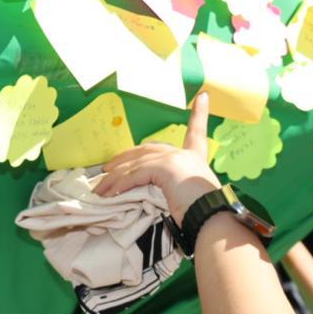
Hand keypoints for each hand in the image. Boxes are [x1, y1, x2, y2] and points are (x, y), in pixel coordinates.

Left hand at [96, 93, 219, 224]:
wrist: (211, 216)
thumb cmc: (205, 212)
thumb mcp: (190, 194)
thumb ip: (177, 186)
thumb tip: (162, 194)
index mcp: (196, 158)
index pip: (197, 131)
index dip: (199, 113)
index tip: (201, 97)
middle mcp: (185, 153)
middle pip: (148, 149)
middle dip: (125, 158)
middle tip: (108, 168)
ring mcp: (174, 158)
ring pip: (136, 164)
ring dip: (115, 178)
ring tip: (100, 189)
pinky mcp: (164, 167)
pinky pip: (135, 175)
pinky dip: (120, 185)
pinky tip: (110, 194)